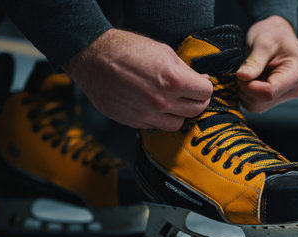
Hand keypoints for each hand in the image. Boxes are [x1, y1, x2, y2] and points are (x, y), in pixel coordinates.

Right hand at [63, 29, 212, 130]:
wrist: (91, 59)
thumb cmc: (126, 49)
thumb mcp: (162, 50)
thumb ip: (184, 69)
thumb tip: (201, 80)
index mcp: (174, 80)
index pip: (206, 92)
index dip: (205, 86)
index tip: (201, 84)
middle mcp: (162, 101)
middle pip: (196, 110)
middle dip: (198, 101)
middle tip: (192, 94)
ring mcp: (147, 115)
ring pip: (178, 124)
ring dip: (180, 114)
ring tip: (174, 103)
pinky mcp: (134, 122)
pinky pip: (157, 126)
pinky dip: (160, 118)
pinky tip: (155, 106)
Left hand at [236, 16, 297, 112]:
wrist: (277, 33)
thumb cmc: (273, 33)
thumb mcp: (263, 42)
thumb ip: (254, 60)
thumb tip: (242, 76)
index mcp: (295, 75)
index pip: (269, 92)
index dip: (250, 86)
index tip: (242, 73)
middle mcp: (292, 90)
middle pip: (261, 102)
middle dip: (246, 88)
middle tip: (244, 69)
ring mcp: (283, 96)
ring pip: (256, 106)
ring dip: (245, 91)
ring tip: (249, 72)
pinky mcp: (273, 99)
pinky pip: (254, 104)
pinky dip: (246, 94)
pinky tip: (250, 79)